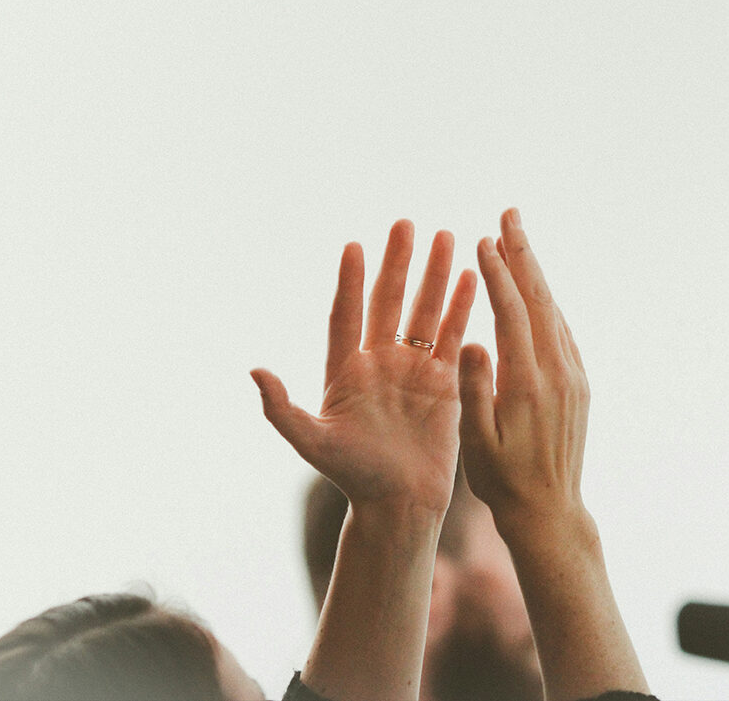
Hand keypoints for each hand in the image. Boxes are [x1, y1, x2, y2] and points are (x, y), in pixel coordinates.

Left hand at [252, 220, 476, 515]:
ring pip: (425, 312)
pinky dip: (463, 308)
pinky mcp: (445, 384)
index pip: (347, 315)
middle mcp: (380, 364)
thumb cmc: (354, 477)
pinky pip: (454, 338)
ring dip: (436, 276)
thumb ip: (282, 409)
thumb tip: (254, 372)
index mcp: (346, 372)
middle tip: (407, 224)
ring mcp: (414, 371)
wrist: (400, 505)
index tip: (353, 246)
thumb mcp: (312, 444)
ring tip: (449, 237)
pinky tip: (473, 279)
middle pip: (389, 302)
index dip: (349, 282)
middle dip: (399, 263)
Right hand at [458, 208, 590, 529]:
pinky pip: (561, 331)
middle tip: (509, 215)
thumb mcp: (477, 442)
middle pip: (540, 300)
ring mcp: (573, 377)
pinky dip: (546, 302)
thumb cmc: (502, 480)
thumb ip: (474, 389)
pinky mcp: (579, 385)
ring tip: (517, 241)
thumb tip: (471, 340)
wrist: (549, 511)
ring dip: (535, 274)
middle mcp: (558, 373)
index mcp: (528, 383)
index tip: (482, 241)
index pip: (512, 313)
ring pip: (553, 311)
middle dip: (523, 254)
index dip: (497, 274)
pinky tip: (535, 290)